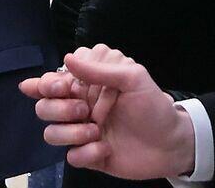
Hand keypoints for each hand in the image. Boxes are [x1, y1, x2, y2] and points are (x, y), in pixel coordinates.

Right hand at [19, 45, 195, 179]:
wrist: (170, 144)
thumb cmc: (153, 106)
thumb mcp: (133, 78)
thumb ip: (100, 69)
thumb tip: (67, 58)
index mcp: (89, 83)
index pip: (52, 79)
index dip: (49, 83)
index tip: (64, 87)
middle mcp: (80, 105)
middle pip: (44, 106)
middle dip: (60, 109)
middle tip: (84, 111)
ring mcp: (82, 131)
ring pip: (51, 133)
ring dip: (73, 133)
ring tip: (98, 131)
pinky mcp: (87, 154)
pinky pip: (72, 156)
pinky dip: (88, 152)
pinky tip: (106, 148)